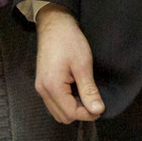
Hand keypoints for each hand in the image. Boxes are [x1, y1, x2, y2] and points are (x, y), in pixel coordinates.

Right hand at [35, 4, 104, 122]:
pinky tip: (76, 90)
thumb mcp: (83, 65)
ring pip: (57, 111)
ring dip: (72, 108)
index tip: (101, 107)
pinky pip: (54, 102)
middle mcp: (42, 90)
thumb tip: (98, 110)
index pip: (71, 113)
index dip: (87, 114)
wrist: (55, 24)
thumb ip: (89, 90)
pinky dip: (66, 102)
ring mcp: (40, 87)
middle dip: (80, 112)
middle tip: (94, 100)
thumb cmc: (69, 41)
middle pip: (63, 116)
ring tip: (86, 94)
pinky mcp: (42, 83)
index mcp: (52, 87)